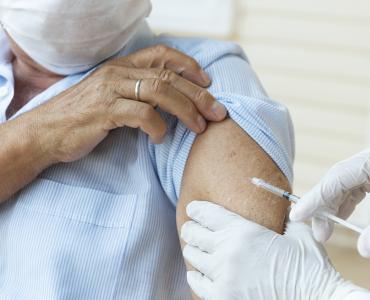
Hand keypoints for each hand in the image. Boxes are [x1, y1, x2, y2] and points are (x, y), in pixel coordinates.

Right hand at [29, 44, 226, 161]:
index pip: (161, 55)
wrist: (45, 133)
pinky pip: (141, 115)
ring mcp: (110, 91)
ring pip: (160, 91)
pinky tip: (161, 139)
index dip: (188, 65)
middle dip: (199, 94)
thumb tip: (169, 102)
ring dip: (186, 110)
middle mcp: (117, 73)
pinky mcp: (104, 111)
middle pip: (168, 76)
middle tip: (218, 112)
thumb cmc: (82, 118)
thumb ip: (136, 94)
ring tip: (199, 127)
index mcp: (120, 67)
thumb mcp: (110, 98)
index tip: (207, 82)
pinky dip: (158, 128)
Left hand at [181, 201, 369, 299]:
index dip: (196, 209)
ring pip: (193, 257)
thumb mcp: (298, 233)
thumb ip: (285, 216)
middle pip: (193, 233)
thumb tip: (282, 206)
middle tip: (191, 228)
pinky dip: (196, 275)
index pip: (207, 213)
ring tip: (198, 249)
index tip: (192, 208)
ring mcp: (224, 276)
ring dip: (194, 251)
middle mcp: (228, 251)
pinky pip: (196, 283)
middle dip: (191, 228)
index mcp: (244, 231)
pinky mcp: (223, 297)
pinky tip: (199, 272)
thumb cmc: (309, 266)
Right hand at [290, 140, 369, 256]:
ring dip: (334, 204)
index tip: (299, 216)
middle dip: (324, 204)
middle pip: (338, 179)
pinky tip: (344, 215)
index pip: (337, 177)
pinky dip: (348, 201)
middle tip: (319, 233)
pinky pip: (359, 185)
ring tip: (328, 228)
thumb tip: (364, 250)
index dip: (316, 198)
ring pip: (347, 182)